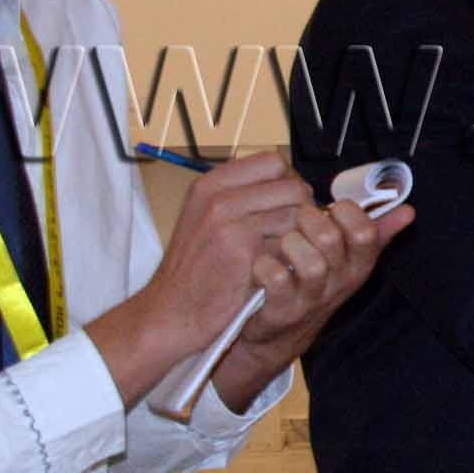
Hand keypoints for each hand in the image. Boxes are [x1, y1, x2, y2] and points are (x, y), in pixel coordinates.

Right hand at [88, 152, 312, 403]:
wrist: (172, 311)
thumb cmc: (195, 269)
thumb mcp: (206, 217)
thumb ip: (243, 196)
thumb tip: (293, 183)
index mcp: (211, 184)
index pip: (273, 161)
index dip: (287, 182)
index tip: (283, 206)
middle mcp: (219, 197)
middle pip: (293, 185)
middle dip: (301, 209)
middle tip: (290, 234)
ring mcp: (231, 222)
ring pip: (298, 214)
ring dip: (300, 235)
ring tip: (283, 253)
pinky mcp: (244, 250)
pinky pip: (291, 243)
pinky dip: (292, 257)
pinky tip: (276, 269)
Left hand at [218, 196, 416, 407]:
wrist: (282, 334)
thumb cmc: (316, 286)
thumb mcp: (350, 261)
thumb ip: (378, 233)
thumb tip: (408, 211)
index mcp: (359, 265)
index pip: (364, 231)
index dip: (345, 212)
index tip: (331, 212)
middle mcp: (340, 283)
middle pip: (330, 239)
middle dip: (309, 220)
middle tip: (299, 224)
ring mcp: (313, 300)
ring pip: (307, 261)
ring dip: (289, 243)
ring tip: (284, 245)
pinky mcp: (283, 311)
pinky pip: (274, 277)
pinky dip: (265, 265)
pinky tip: (265, 264)